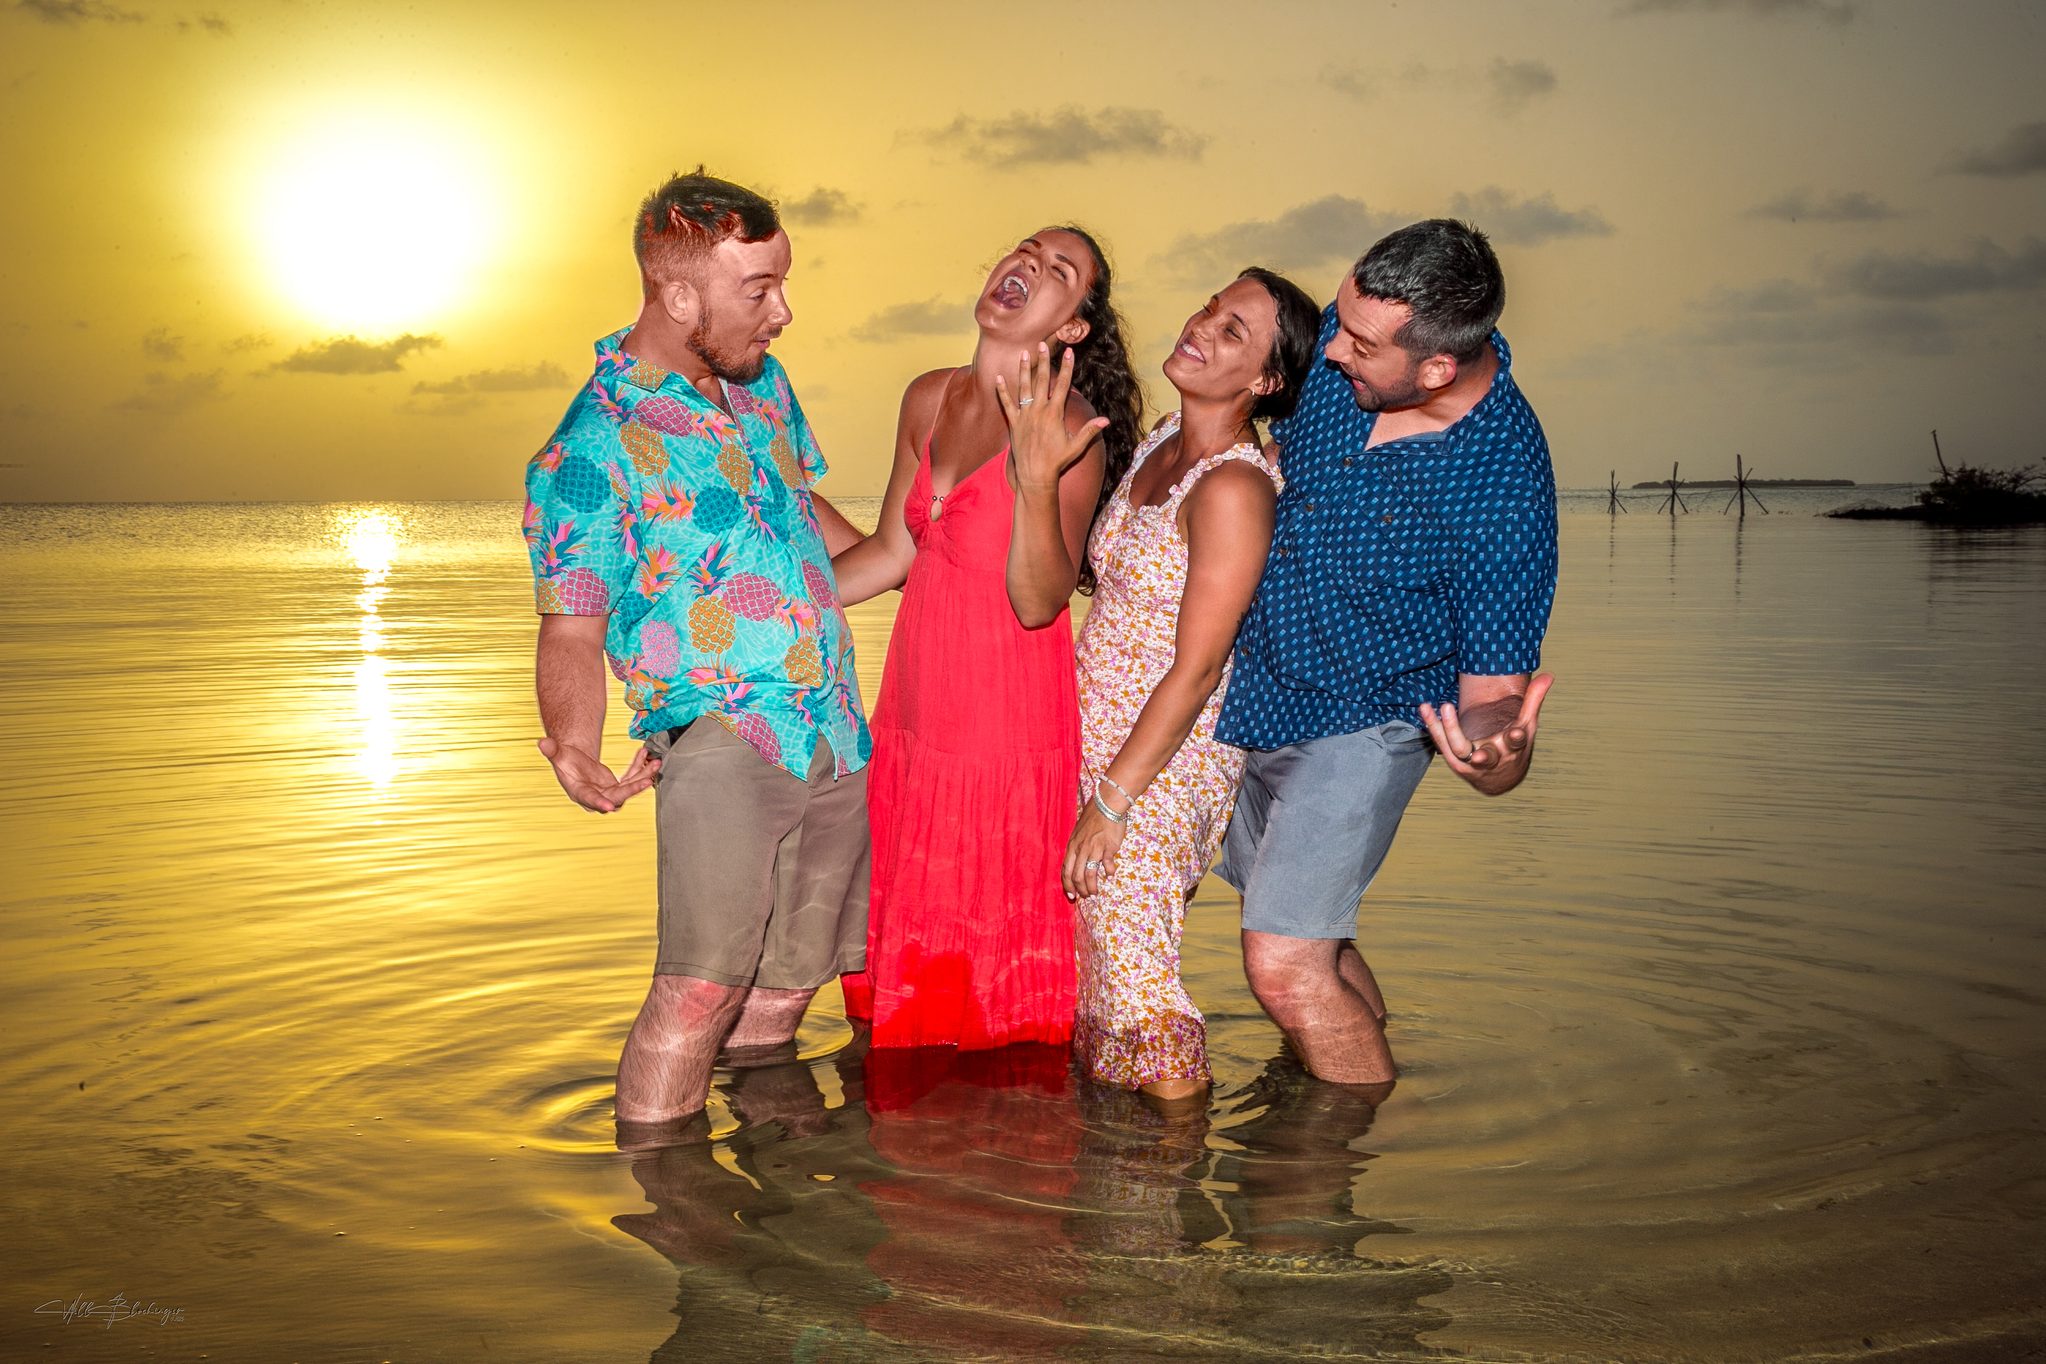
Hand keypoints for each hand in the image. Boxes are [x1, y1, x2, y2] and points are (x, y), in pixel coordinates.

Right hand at [537, 735, 660, 812]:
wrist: (575, 763)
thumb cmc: (565, 760)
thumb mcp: (558, 753)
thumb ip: (551, 750)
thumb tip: (541, 742)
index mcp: (580, 792)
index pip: (590, 799)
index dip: (599, 802)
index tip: (609, 805)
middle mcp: (597, 796)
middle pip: (617, 796)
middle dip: (633, 788)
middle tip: (647, 779)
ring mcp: (609, 792)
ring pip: (630, 788)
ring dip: (644, 776)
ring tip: (655, 763)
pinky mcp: (618, 786)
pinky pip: (633, 778)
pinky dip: (640, 767)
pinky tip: (644, 754)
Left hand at [995, 342, 1108, 493]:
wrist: (1035, 475)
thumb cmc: (1057, 461)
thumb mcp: (1076, 446)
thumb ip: (1090, 431)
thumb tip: (1106, 420)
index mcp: (1054, 414)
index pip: (1062, 385)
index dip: (1067, 367)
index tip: (1069, 352)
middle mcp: (1039, 411)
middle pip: (1042, 380)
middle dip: (1043, 361)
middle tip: (1042, 344)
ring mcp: (1025, 416)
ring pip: (1024, 388)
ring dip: (1023, 370)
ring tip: (1023, 354)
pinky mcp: (1014, 423)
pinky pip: (1007, 403)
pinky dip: (1002, 391)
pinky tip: (998, 377)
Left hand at [1062, 800, 1127, 900]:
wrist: (1107, 805)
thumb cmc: (1093, 817)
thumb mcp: (1079, 833)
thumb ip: (1078, 848)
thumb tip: (1079, 862)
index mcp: (1072, 846)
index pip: (1066, 870)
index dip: (1068, 885)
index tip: (1071, 896)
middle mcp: (1081, 849)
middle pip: (1076, 876)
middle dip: (1080, 890)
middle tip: (1086, 897)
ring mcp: (1094, 848)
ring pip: (1089, 874)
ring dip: (1092, 887)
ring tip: (1095, 893)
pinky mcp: (1108, 847)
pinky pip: (1106, 865)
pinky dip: (1108, 873)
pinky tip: (1110, 876)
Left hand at [1419, 673, 1553, 796]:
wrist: (1500, 778)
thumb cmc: (1513, 746)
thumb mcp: (1527, 724)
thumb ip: (1534, 699)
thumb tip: (1549, 674)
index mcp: (1513, 749)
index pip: (1517, 743)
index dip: (1516, 738)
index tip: (1515, 731)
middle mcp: (1493, 758)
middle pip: (1486, 755)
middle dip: (1481, 752)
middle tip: (1475, 747)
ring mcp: (1472, 762)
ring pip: (1458, 749)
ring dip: (1448, 729)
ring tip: (1444, 706)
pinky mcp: (1456, 762)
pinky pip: (1442, 744)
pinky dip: (1433, 726)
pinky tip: (1425, 708)